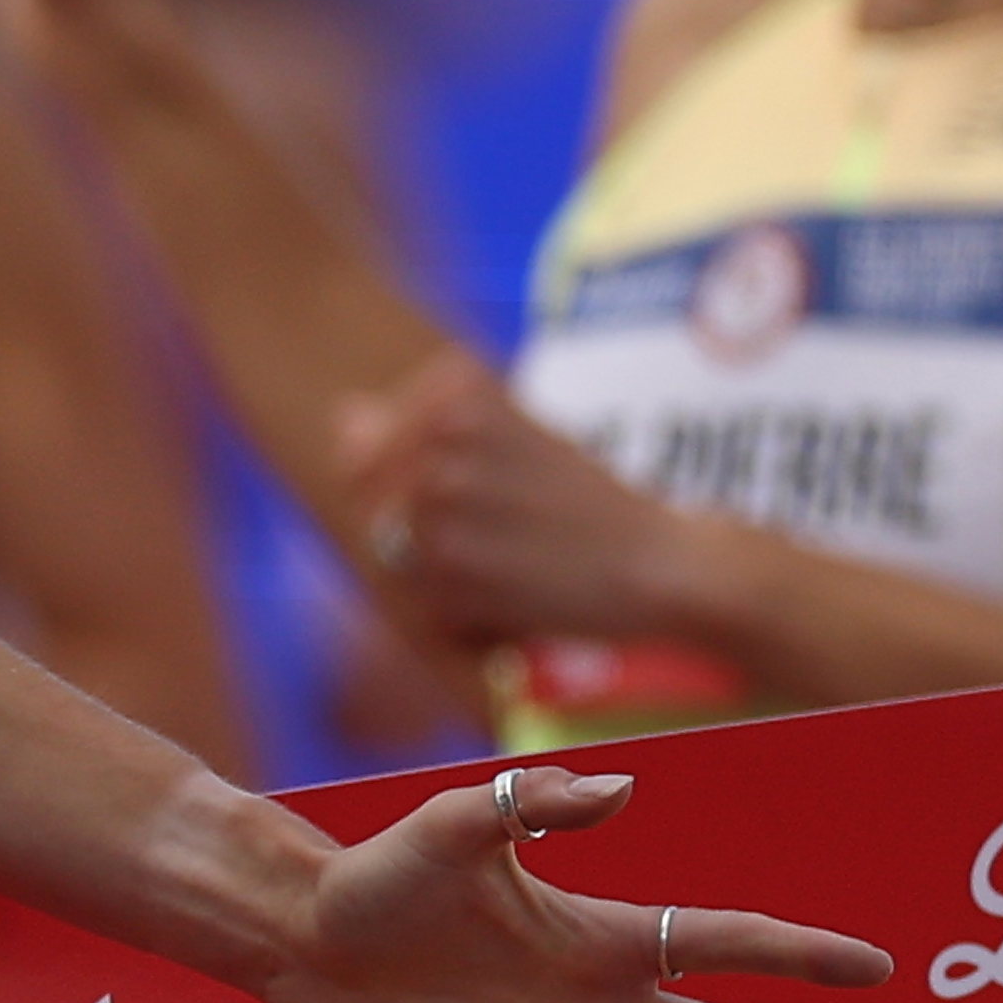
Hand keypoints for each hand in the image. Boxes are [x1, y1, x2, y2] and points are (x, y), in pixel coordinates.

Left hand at [333, 348, 709, 652]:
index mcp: (459, 392)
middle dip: (416, 523)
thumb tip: (342, 414)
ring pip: (386, 548)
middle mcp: (443, 441)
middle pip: (368, 494)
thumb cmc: (584, 501)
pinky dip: (454, 609)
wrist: (659, 564)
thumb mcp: (509, 439)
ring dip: (434, 567)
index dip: (415, 477)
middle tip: (496, 531)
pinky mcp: (449, 576)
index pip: (366, 438)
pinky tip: (510, 595)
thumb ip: (421, 426)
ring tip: (504, 560)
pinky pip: (415, 598)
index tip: (487, 484)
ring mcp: (441, 510)